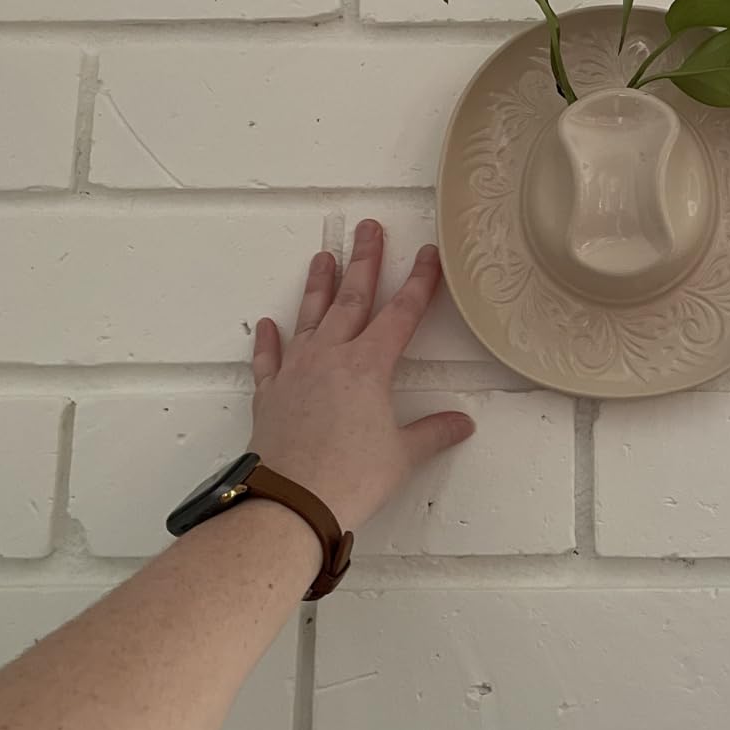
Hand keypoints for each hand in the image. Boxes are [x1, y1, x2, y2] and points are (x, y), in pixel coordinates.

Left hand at [248, 220, 475, 531]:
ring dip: (318, 285)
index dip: (419, 282)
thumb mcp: (402, 456)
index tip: (428, 253)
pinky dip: (269, 341)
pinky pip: (269, 359)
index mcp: (369, 366)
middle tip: (369, 227)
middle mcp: (331, 357)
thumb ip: (433, 432)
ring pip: (310, 317)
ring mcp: (296, 371)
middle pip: (352, 298)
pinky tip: (267, 324)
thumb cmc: (351, 478)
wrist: (291, 502)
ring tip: (323, 256)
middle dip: (365, 261)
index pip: (401, 313)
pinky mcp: (270, 394)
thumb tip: (462, 422)